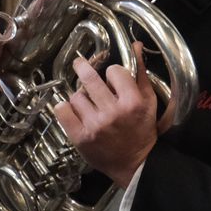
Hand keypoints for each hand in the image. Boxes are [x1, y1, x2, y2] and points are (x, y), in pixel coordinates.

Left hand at [50, 44, 158, 186]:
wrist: (134, 163)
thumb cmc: (142, 130)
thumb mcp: (148, 101)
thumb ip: (140, 73)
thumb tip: (136, 46)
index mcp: (132, 102)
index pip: (114, 71)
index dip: (113, 73)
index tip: (113, 80)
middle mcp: (112, 112)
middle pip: (89, 78)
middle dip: (83, 67)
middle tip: (79, 63)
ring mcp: (94, 125)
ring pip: (76, 96)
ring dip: (81, 96)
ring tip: (88, 104)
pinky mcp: (80, 136)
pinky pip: (62, 110)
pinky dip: (66, 108)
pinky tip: (75, 111)